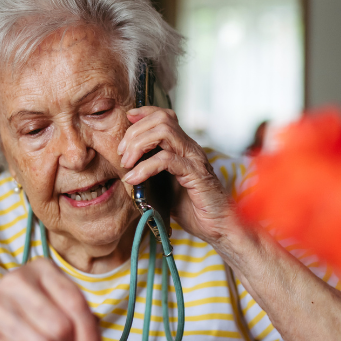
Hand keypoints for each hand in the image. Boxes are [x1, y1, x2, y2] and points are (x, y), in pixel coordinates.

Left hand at [118, 106, 235, 242]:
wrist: (218, 227)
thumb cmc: (193, 210)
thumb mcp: (165, 188)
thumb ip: (150, 176)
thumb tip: (125, 173)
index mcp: (183, 148)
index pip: (165, 116)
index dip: (144, 113)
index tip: (127, 119)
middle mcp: (190, 148)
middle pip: (161, 119)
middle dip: (135, 132)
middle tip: (122, 154)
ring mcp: (194, 159)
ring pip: (164, 132)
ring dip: (138, 145)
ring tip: (127, 164)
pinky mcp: (196, 174)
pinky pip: (167, 159)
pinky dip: (145, 167)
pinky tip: (134, 179)